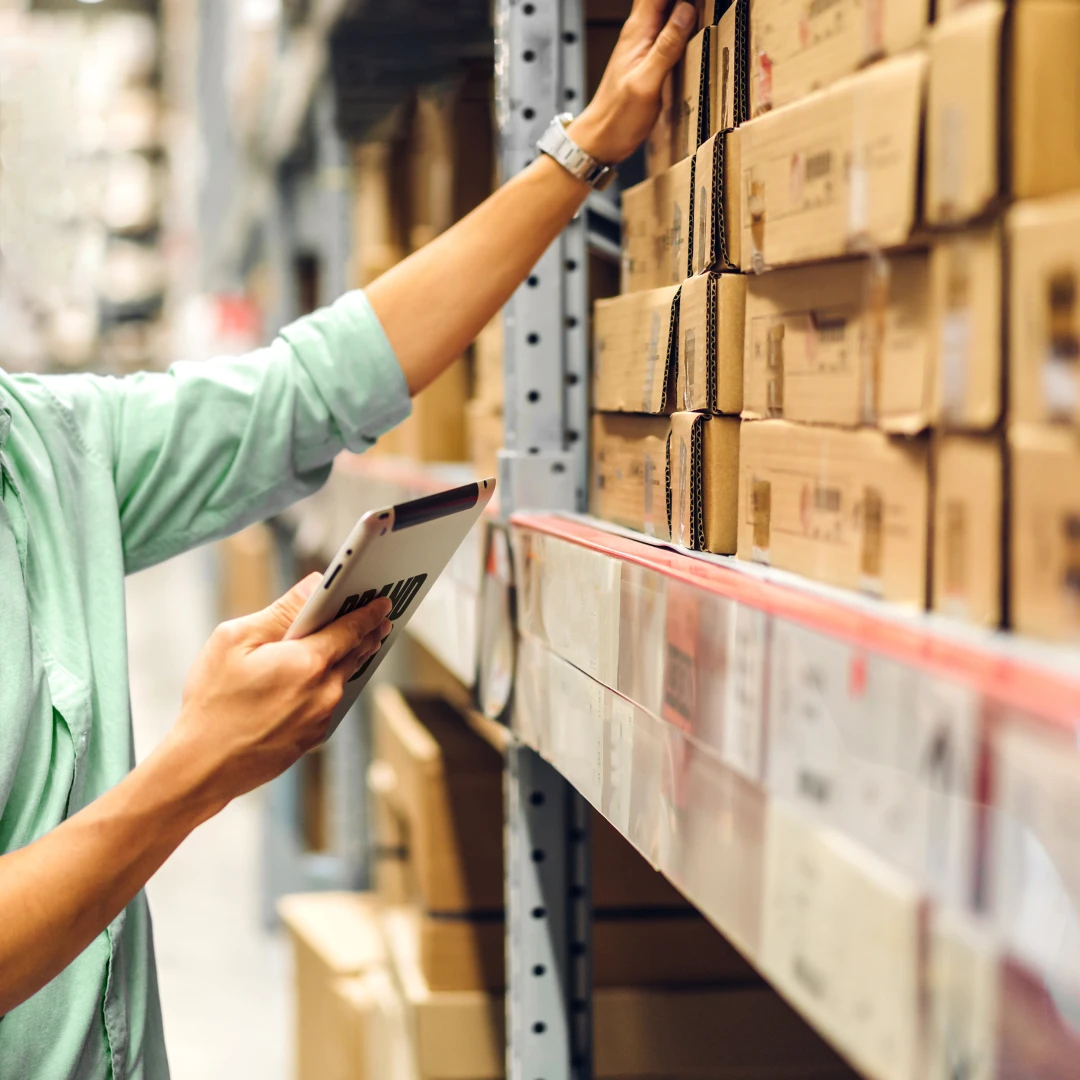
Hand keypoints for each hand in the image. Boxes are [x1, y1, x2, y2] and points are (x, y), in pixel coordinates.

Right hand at [173, 573, 391, 806]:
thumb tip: (314, 586)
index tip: (384, 601)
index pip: (352, 628)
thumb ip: (281, 611)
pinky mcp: (312, 738)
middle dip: (368, 633)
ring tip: (355, 641)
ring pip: (343, 679)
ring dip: (351, 658)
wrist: (203, 767)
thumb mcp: (235, 641)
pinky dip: (330, 684)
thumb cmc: (213, 701)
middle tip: (380, 617)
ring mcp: (321, 718)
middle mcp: (324, 692)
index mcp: (309, 663)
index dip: (369, 612)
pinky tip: (321, 677)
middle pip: (355, 654)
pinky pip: (329, 703)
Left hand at [569, 0, 696, 164]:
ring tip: (704, 13)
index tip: (701, 3)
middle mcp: (639, 31)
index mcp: (638, 30)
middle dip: (685, 2)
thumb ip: (666, 47)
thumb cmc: (618, 117)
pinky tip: (693, 27)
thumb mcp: (646, 83)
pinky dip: (681, 23)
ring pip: (666, 8)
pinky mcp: (647, 57)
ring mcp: (643, 43)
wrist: (601, 138)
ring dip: (684, 9)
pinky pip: (666, 28)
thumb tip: (686, 11)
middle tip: (706, 10)